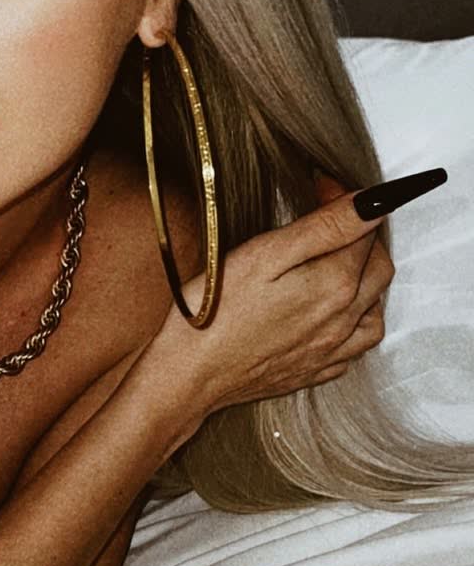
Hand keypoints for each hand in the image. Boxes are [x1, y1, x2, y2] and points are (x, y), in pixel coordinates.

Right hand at [153, 170, 398, 421]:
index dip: (345, 202)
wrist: (187, 377)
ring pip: (375, 310)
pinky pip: (355, 346)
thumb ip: (324, 227)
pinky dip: (354, 323)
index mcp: (335, 285)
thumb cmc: (214, 312)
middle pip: (379, 268)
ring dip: (367, 282)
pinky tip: (330, 314)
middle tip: (325, 220)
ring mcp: (331, 351)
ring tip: (334, 266)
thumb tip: (372, 203)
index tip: (319, 188)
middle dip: (363, 237)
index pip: (365, 230)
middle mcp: (343, 320)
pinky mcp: (315, 371)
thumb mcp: (264, 254)